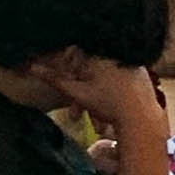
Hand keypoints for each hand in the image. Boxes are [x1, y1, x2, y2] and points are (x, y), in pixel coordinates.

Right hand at [49, 51, 168, 136]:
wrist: (143, 120)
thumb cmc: (108, 104)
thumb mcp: (77, 92)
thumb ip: (54, 78)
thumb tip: (32, 67)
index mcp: (98, 54)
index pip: (76, 54)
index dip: (69, 70)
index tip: (69, 85)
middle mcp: (115, 55)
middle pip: (92, 70)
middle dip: (83, 91)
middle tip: (79, 110)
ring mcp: (131, 65)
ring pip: (106, 77)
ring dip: (98, 97)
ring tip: (97, 120)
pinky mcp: (143, 76)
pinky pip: (121, 80)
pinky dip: (113, 93)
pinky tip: (112, 112)